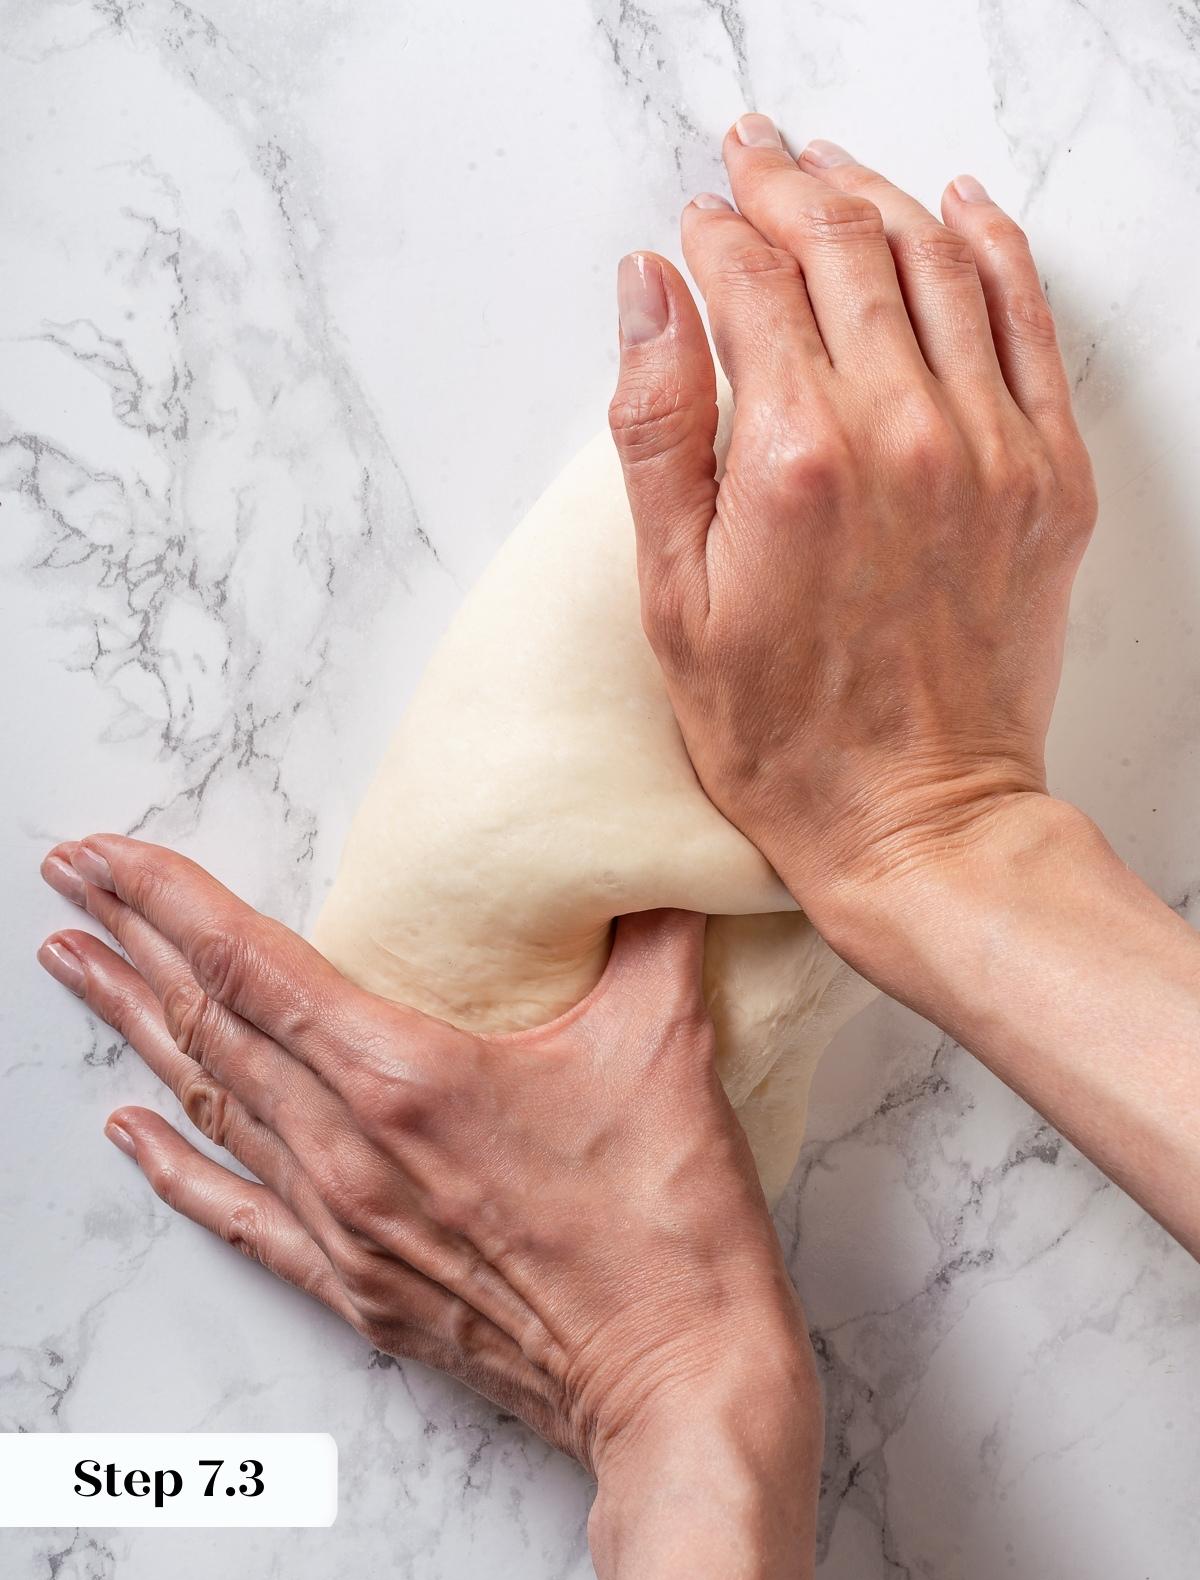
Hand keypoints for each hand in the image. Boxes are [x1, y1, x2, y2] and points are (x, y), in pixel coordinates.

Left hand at [39, 834, 822, 1579]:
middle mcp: (348, 1148)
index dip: (166, 899)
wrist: (674, 1378)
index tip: (104, 851)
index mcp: (405, 1075)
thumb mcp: (665, 1044)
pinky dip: (175, 1166)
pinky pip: (235, 1214)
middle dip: (128, 942)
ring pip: (208, 1106)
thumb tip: (659, 858)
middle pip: (207, 1026)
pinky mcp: (354, 1286)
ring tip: (77, 969)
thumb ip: (650, 932)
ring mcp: (340, 1225)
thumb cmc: (665, 1218)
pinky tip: (127, 1132)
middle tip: (67, 880)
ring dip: (136, 1030)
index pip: (250, 964)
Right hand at [610, 121, 1199, 1264]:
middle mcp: (901, 431)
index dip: (713, 232)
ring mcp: (990, 446)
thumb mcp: (673, 600)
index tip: (695, 217)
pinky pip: (1026, 320)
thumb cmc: (782, 734)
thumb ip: (657, 428)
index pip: (750, 282)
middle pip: (843, 247)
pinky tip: (958, 211)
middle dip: (788, 184)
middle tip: (754, 154)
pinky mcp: (1047, 475)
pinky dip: (992, 247)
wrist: (917, 820)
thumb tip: (648, 288)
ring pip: (936, 262)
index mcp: (793, 460)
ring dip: (878, 199)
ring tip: (834, 172)